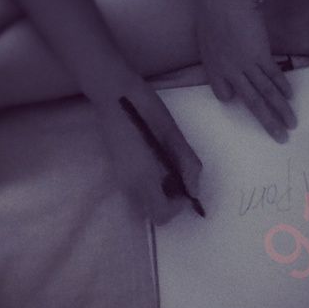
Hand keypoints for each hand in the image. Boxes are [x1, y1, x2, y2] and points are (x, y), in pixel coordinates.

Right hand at [93, 70, 202, 224]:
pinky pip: (136, 188)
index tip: (186, 184)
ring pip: (143, 201)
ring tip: (167, 163)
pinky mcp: (117, 168)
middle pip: (152, 212)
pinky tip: (154, 157)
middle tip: (178, 173)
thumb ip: (187, 164)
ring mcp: (119, 177)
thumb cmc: (146, 109)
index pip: (161, 215)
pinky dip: (149, 182)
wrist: (114, 92)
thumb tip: (194, 190)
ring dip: (159, 191)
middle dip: (169, 200)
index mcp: (143, 178)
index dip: (178, 206)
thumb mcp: (174, 135)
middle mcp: (128, 184)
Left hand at [196, 0, 295, 141]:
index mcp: (212, 66)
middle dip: (266, 121)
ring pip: (266, 94)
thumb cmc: (212, 8)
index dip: (232, 97)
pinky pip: (274, 75)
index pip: (222, 94)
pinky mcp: (261, 54)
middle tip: (279, 138)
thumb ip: (214, 49)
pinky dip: (283, 86)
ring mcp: (246, 65)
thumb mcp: (206, 33)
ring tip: (291, 125)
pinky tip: (290, 97)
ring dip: (280, 111)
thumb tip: (225, 56)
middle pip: (251, 102)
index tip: (239, 99)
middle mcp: (229, 72)